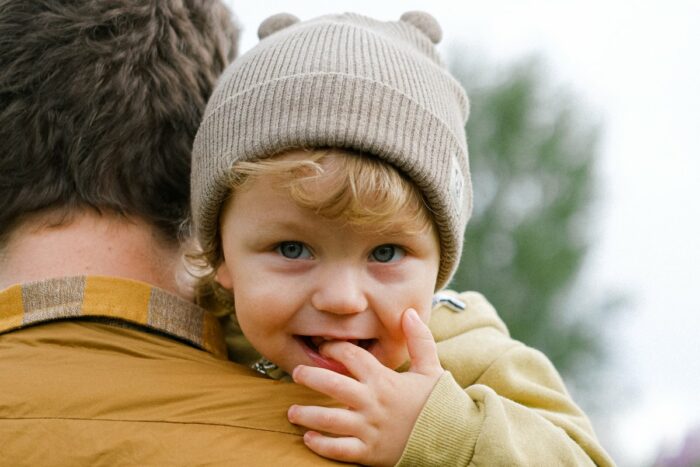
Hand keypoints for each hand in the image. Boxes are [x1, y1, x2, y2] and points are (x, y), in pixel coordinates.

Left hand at [287, 308, 444, 465]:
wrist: (453, 439)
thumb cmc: (439, 403)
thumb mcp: (431, 369)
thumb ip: (419, 340)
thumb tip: (409, 312)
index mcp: (384, 380)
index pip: (352, 357)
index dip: (335, 349)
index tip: (325, 346)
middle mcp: (373, 403)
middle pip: (333, 385)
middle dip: (311, 377)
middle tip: (296, 373)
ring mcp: (369, 429)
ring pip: (329, 419)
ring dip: (307, 415)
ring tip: (292, 411)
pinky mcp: (369, 452)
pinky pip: (339, 449)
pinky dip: (321, 445)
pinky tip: (309, 439)